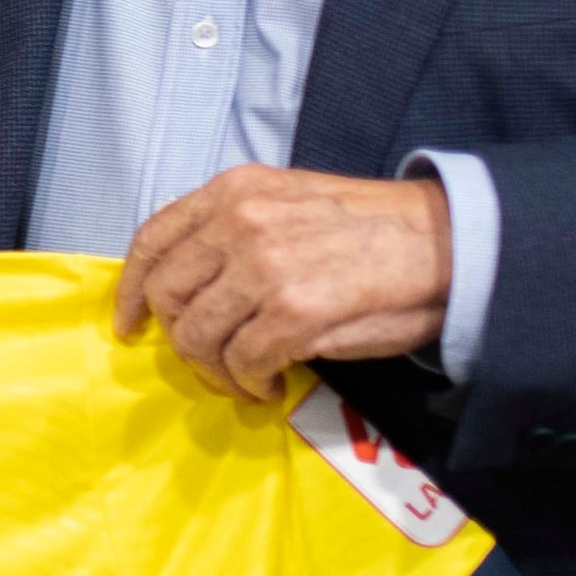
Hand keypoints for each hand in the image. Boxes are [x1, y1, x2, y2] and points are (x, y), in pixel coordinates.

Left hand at [113, 166, 451, 397]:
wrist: (446, 245)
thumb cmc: (371, 231)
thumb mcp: (289, 203)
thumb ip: (234, 231)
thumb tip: (193, 288)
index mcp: (235, 191)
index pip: (154, 239)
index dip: (130, 289)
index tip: (129, 325)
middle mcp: (241, 222)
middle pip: (167, 296)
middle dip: (182, 341)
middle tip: (213, 362)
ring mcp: (265, 268)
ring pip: (197, 337)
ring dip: (217, 371)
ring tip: (248, 378)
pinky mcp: (294, 314)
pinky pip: (241, 363)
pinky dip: (250, 384)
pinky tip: (273, 383)